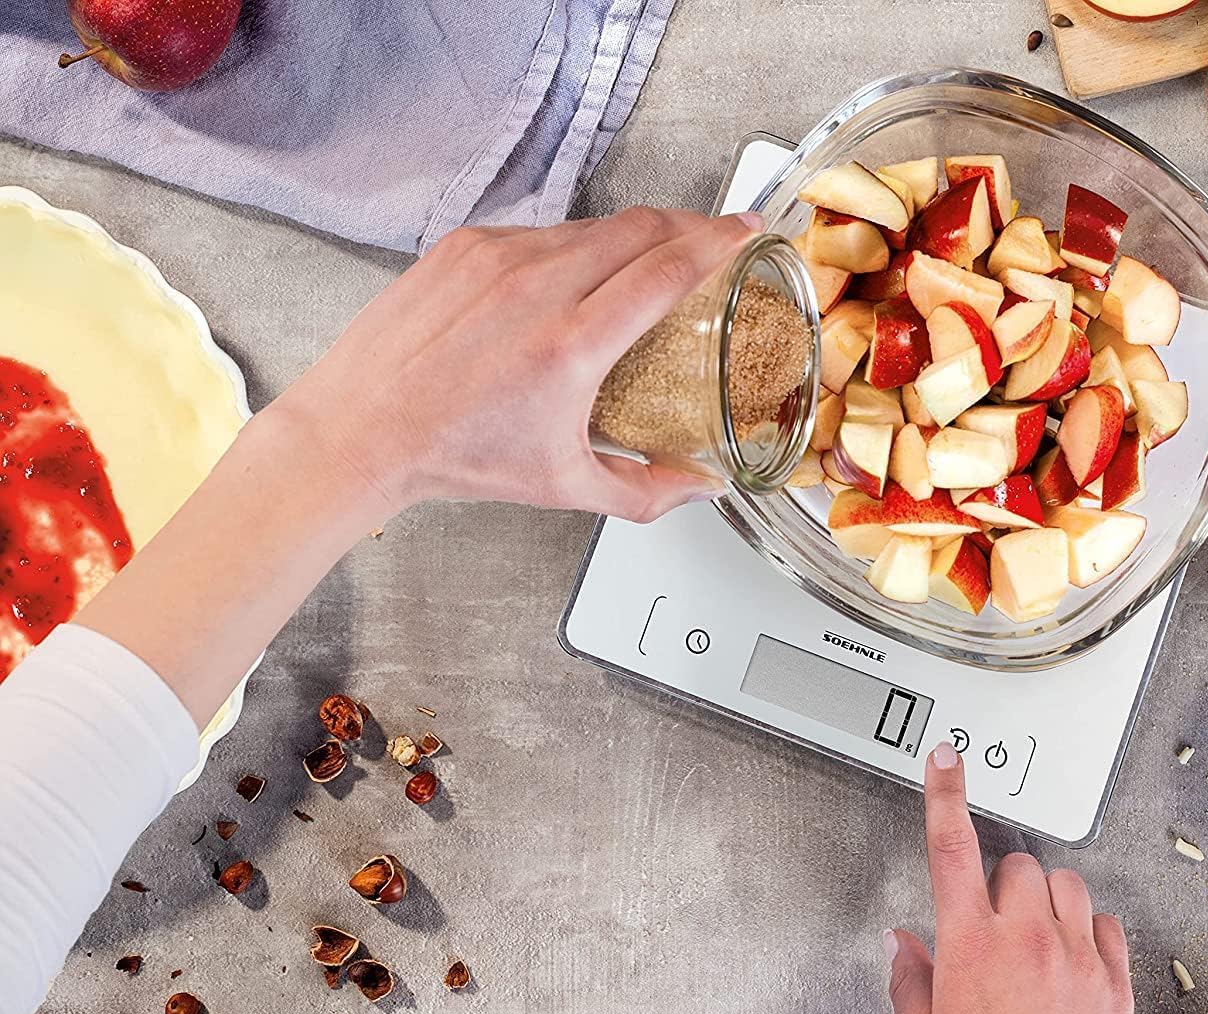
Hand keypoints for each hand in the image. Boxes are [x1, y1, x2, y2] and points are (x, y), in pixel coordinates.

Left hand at [274, 208, 762, 521]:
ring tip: (646, 261)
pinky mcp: (464, 246)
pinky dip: (571, 246)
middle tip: (711, 239)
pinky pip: (540, 232)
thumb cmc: (453, 456)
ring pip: (589, 226)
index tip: (745, 231)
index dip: (719, 241)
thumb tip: (701, 487)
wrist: (360, 430)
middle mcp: (535, 288)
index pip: (668, 266)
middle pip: (639, 228)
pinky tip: (575, 275)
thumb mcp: (564, 486)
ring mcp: (495, 258)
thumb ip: (647, 490)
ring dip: (630, 237)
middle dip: (687, 226)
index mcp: (570, 345)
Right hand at [886, 743, 1134, 1013]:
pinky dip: (1086, 929)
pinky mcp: (1113, 978)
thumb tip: (902, 946)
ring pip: (1064, 883)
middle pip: (1014, 863)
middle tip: (993, 921)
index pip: (951, 847)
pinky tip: (1070, 956)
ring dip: (1045, 899)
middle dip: (1000, 882)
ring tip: (1034, 936)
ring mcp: (1075, 954)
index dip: (945, 794)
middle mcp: (1025, 939)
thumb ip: (908, 982)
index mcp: (969, 945)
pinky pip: (1104, 922)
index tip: (946, 759)